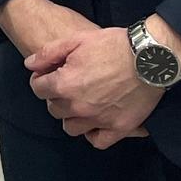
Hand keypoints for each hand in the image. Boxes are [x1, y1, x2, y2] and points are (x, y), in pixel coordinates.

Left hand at [0, 0, 148, 145]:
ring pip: (71, 127)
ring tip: (81, 102)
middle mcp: (78, 107)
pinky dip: (92, 133)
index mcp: (64, 84)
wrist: (151, 57)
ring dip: (71, 116)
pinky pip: (97, 141)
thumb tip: (30, 65)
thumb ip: (48, 53)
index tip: (49, 74)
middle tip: (68, 84)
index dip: (41, 79)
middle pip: (54, 108)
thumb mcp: (77, 39)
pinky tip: (95, 122)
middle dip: (56, 96)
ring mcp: (98, 120)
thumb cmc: (114, 45)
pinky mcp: (119, 128)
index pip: (38, 89)